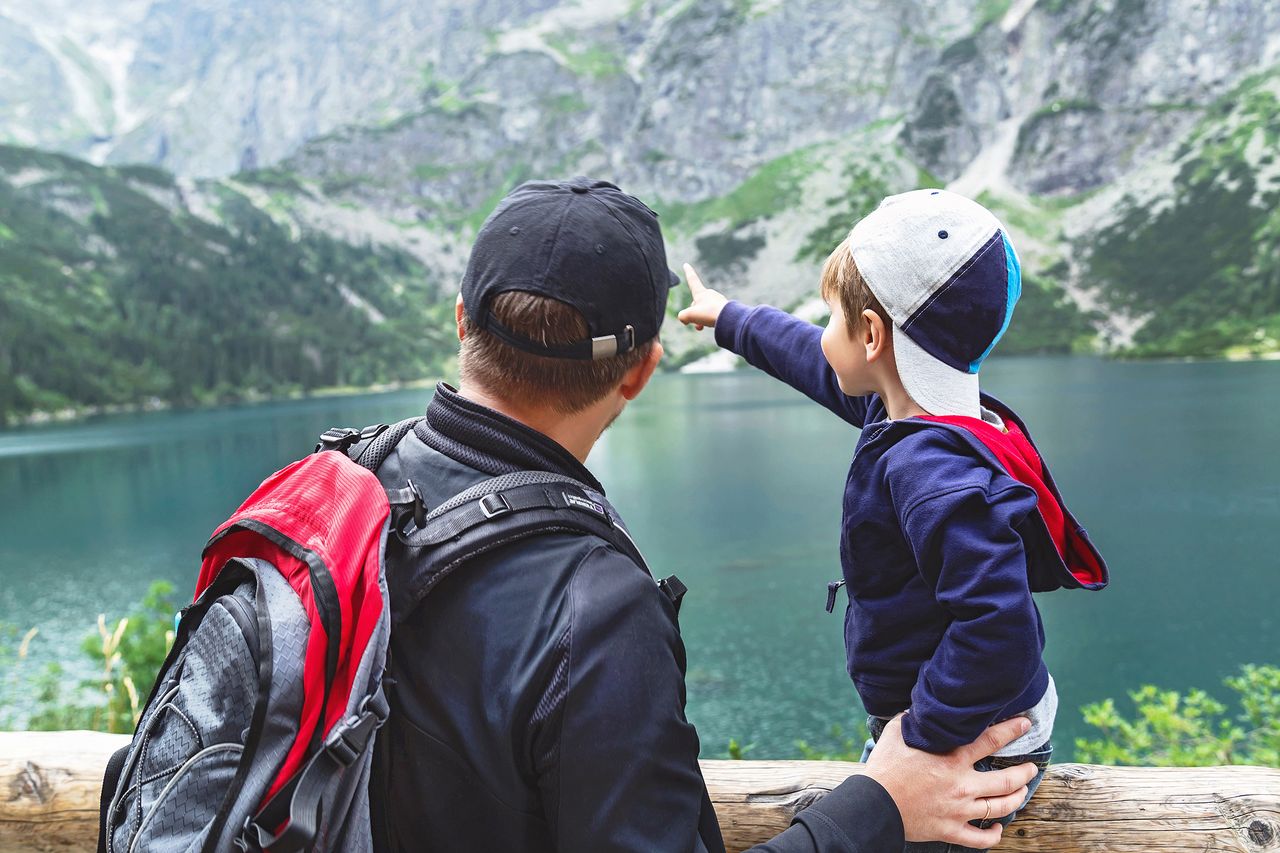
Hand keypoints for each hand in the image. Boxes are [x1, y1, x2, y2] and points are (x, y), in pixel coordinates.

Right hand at [676, 263, 728, 329]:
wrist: (729, 318)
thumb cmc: (709, 313)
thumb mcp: (689, 315)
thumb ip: (682, 316)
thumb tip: (685, 319)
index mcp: (701, 293)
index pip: (692, 280)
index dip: (688, 272)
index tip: (686, 264)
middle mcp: (709, 295)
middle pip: (695, 304)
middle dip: (693, 314)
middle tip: (695, 322)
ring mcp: (717, 302)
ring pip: (704, 312)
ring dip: (700, 320)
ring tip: (702, 326)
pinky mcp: (724, 310)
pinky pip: (712, 316)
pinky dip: (708, 322)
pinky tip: (711, 326)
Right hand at [862, 715, 1037, 846]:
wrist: (874, 804)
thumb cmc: (884, 767)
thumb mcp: (896, 733)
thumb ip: (913, 719)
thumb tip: (920, 707)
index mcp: (952, 758)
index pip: (991, 740)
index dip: (1011, 730)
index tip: (1025, 724)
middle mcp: (962, 785)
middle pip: (1007, 780)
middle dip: (1025, 773)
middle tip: (1031, 767)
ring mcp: (959, 810)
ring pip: (1001, 807)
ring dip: (1017, 798)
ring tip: (1022, 791)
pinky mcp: (950, 831)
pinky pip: (981, 839)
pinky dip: (994, 834)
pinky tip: (997, 827)